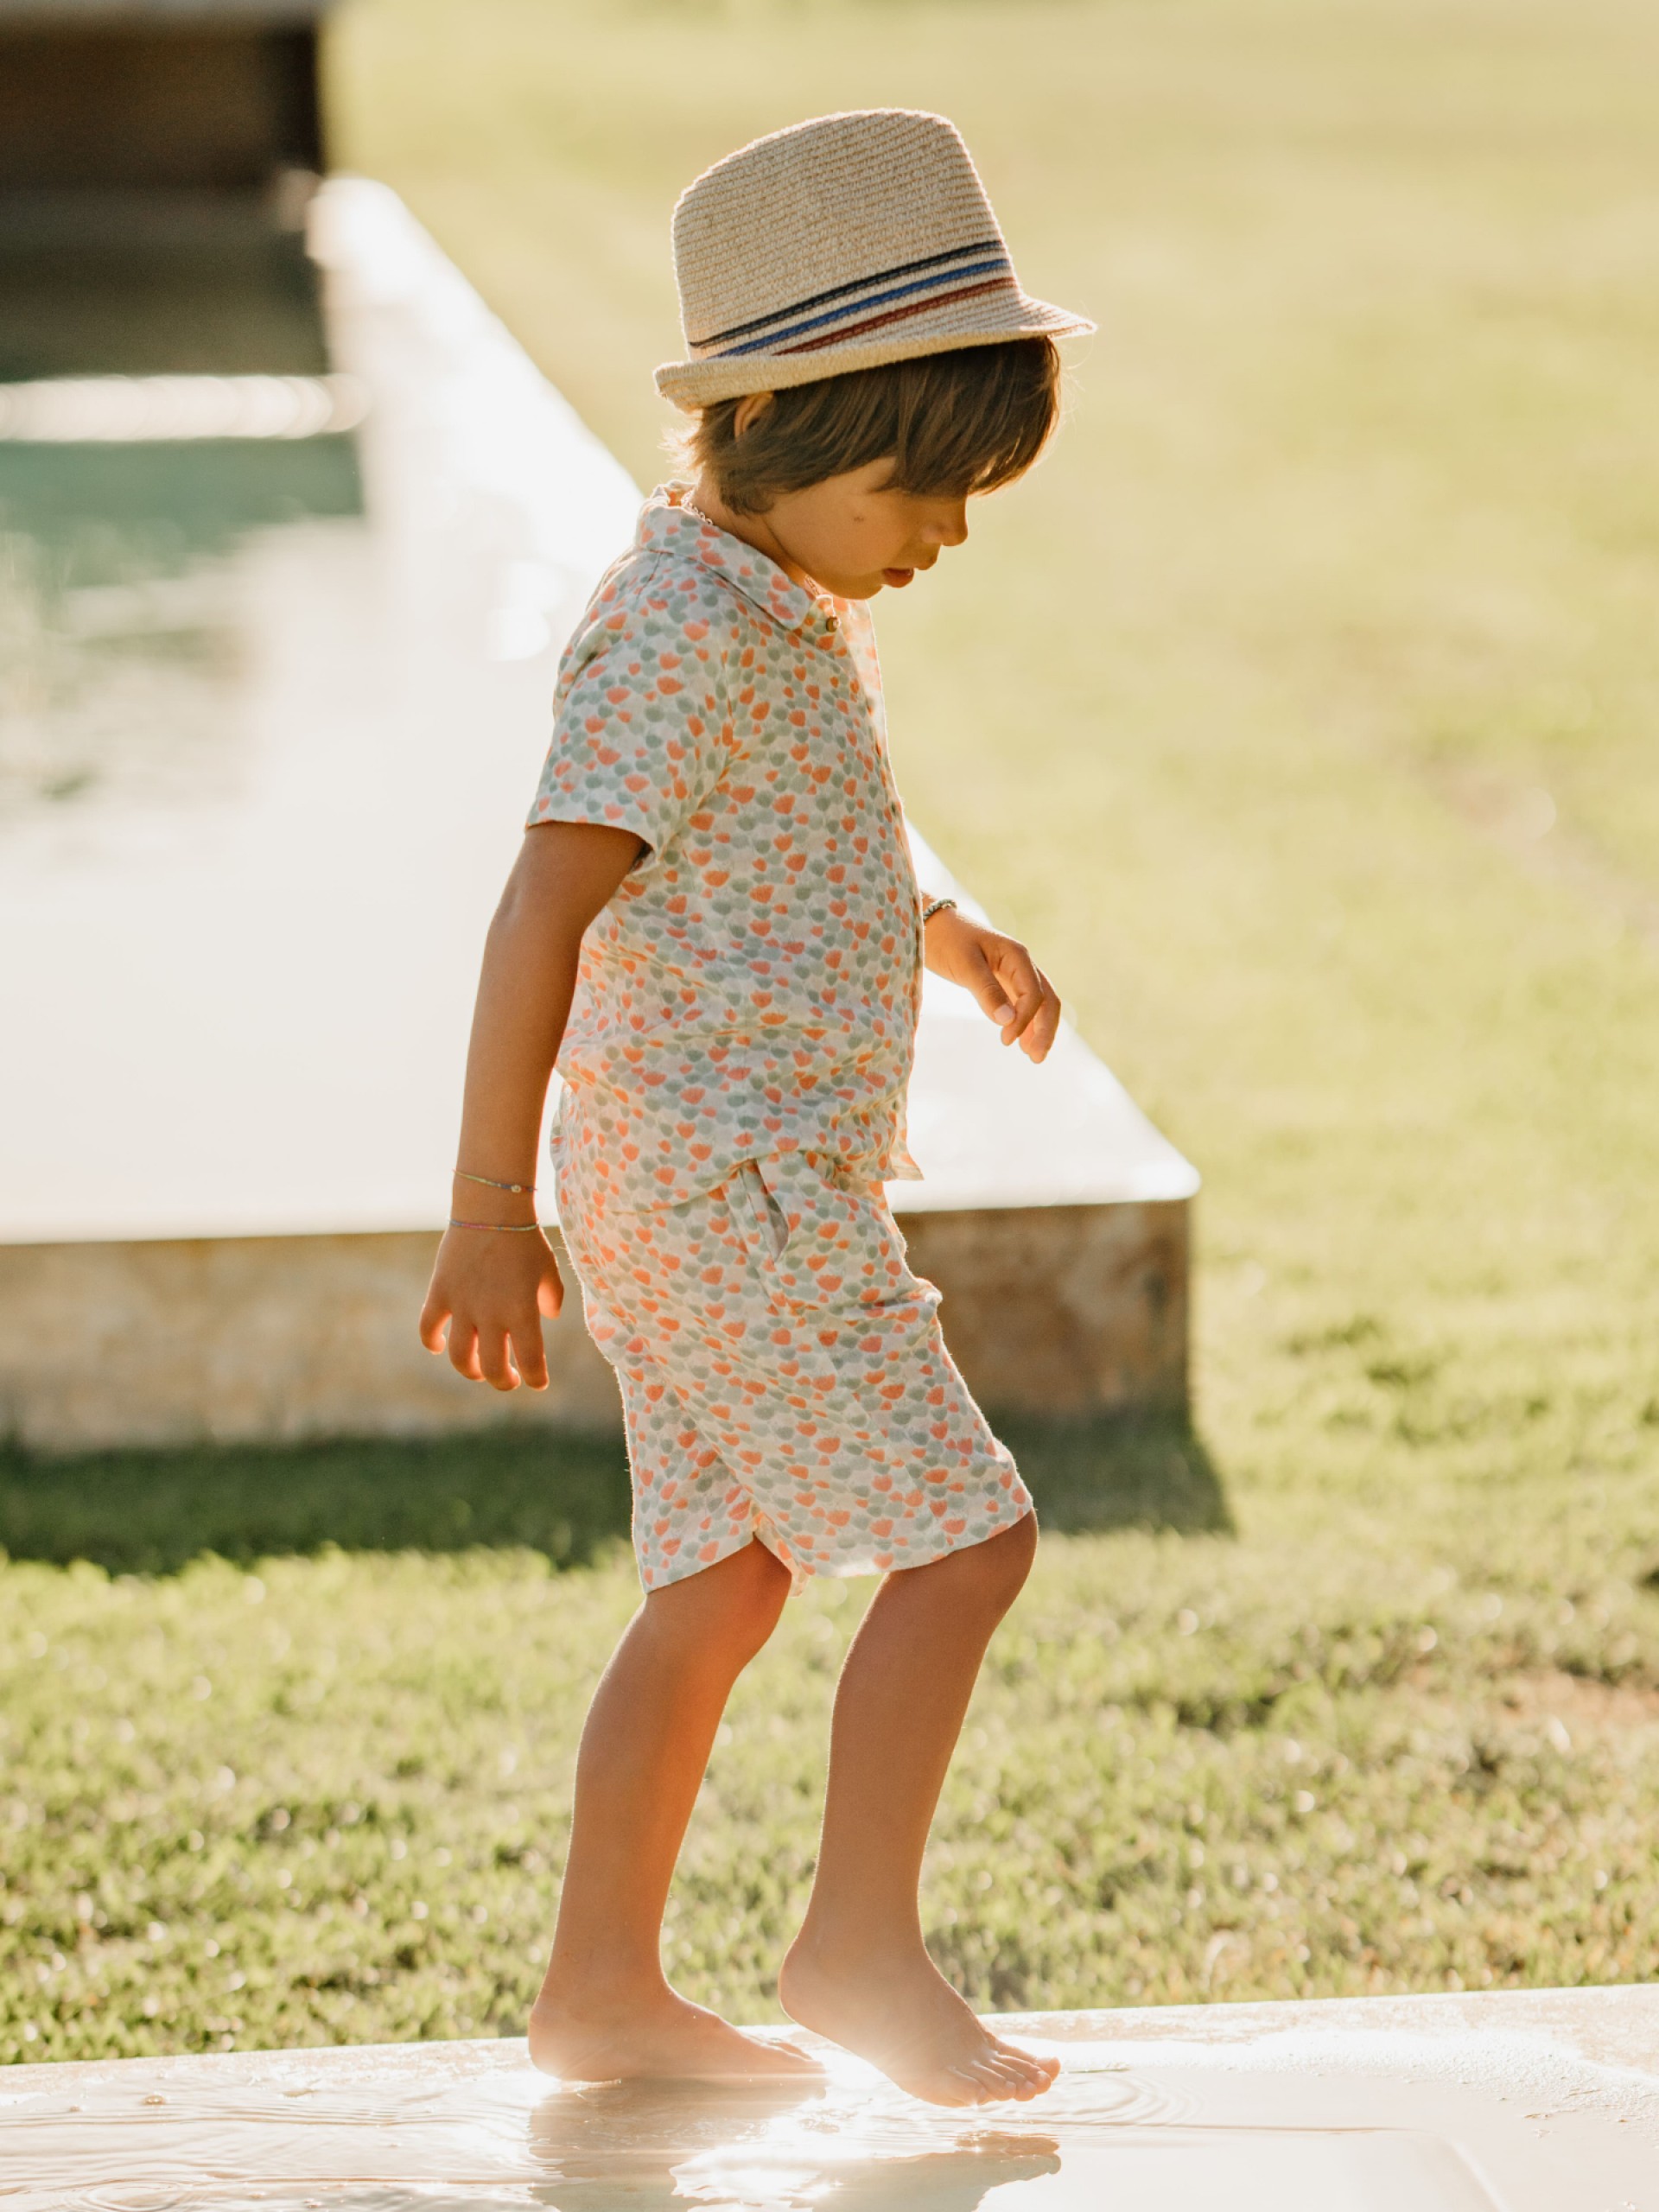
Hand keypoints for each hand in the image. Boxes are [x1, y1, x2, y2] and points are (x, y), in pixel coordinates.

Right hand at [418, 1222, 564, 1390]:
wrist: (491, 1209)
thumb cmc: (525, 1239)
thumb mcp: (548, 1270)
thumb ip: (551, 1298)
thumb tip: (546, 1317)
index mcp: (522, 1312)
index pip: (531, 1361)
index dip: (536, 1378)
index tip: (538, 1383)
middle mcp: (491, 1315)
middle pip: (493, 1368)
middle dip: (503, 1381)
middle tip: (510, 1379)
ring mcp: (463, 1306)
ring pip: (460, 1357)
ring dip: (471, 1370)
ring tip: (479, 1369)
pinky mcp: (441, 1293)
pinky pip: (428, 1328)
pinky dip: (432, 1342)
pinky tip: (439, 1346)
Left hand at [923, 906, 1061, 1061]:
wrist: (931, 926)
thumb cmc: (946, 941)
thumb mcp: (965, 965)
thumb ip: (987, 992)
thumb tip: (1007, 1021)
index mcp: (1017, 956)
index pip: (1034, 995)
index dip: (1024, 1021)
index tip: (1006, 1041)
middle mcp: (1021, 964)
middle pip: (1046, 1000)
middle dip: (1045, 1030)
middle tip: (1036, 1059)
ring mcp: (1013, 973)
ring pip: (1038, 1004)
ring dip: (1038, 1029)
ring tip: (1032, 1056)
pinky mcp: (1002, 981)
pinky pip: (1022, 1004)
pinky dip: (1025, 1023)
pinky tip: (1021, 1041)